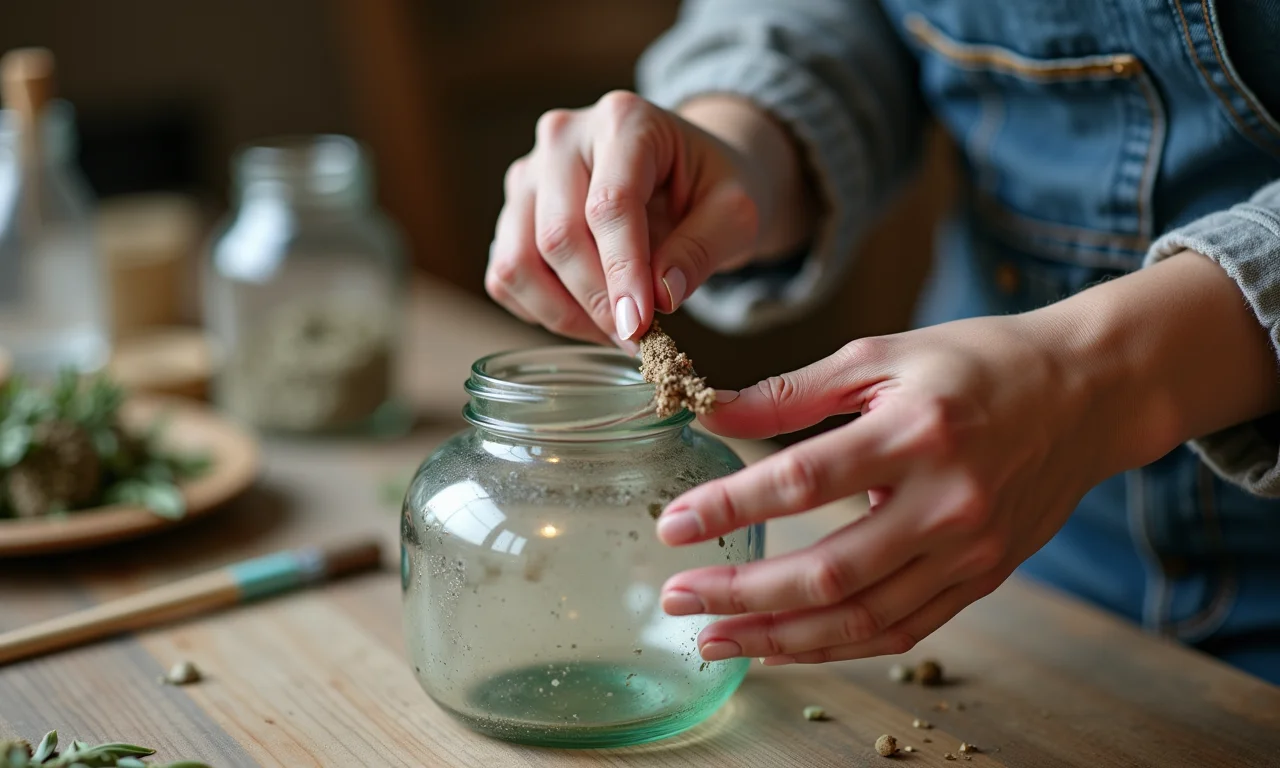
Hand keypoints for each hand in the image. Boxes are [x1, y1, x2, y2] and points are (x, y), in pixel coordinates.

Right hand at [487, 91, 808, 344]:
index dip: (622, 271)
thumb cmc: (712, 186)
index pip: (610, 204)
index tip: (638, 326)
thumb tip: (660, 296)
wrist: (687, 170)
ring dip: (565, 314)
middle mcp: (563, 137)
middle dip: (597, 301)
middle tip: (636, 337)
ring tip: (615, 330)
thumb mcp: (735, 212)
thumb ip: (703, 249)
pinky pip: (506, 277)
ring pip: (519, 262)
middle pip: (558, 236)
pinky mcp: (513, 211)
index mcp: (624, 121)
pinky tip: (587, 316)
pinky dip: (541, 310)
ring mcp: (529, 173)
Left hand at [654, 311, 1112, 664]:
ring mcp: (969, 552)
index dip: (728, 508)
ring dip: (777, 637)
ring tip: (712, 638)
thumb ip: (791, 392)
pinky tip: (781, 646)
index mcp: (916, 432)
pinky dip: (835, 647)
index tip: (670, 526)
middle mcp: (946, 503)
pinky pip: (899, 631)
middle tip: (675, 596)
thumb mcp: (882, 355)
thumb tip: (708, 413)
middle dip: (740, 593)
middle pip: (827, 571)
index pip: (802, 481)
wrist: (1088, 393)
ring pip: (859, 618)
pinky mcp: (982, 580)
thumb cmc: (978, 363)